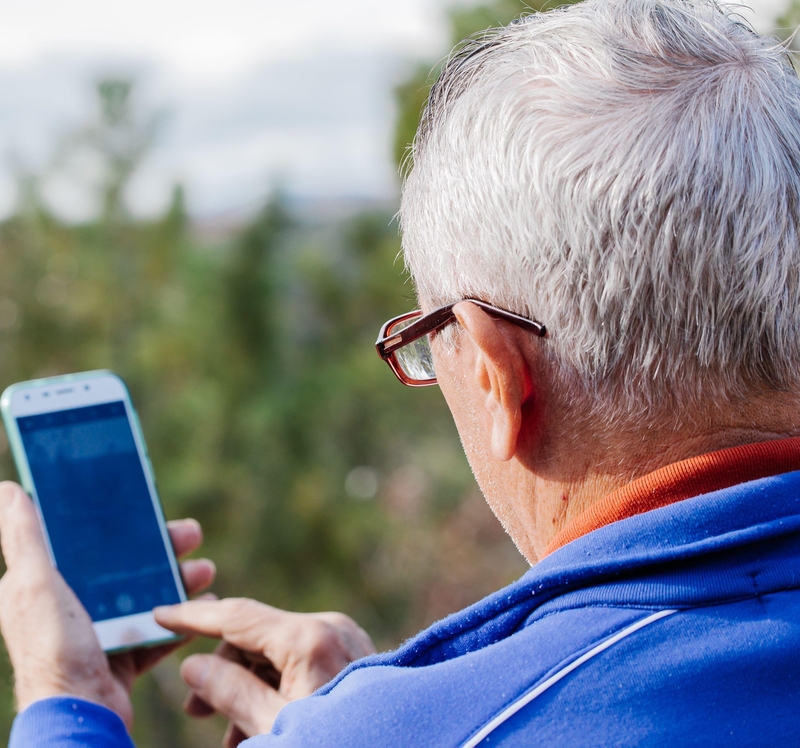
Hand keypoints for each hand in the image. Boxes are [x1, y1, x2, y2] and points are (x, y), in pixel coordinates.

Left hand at [0, 481, 215, 727]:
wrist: (83, 715)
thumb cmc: (54, 651)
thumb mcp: (36, 586)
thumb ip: (26, 540)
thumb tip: (10, 490)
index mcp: (45, 585)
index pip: (87, 542)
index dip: (120, 523)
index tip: (150, 508)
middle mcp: (70, 606)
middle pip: (123, 567)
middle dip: (162, 550)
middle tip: (193, 534)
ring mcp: (97, 632)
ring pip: (145, 595)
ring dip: (178, 581)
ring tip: (206, 571)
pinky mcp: (120, 655)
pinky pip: (157, 630)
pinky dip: (181, 618)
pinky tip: (204, 605)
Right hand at [154, 598, 375, 746]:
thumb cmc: (335, 744)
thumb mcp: (273, 727)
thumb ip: (229, 692)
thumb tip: (193, 664)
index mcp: (309, 639)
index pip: (238, 615)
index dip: (193, 617)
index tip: (160, 613)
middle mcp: (328, 627)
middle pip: (255, 635)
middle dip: (221, 670)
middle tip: (194, 711)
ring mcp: (343, 638)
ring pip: (276, 651)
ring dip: (246, 685)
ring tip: (228, 734)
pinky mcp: (351, 653)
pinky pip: (300, 660)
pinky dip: (275, 686)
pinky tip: (260, 723)